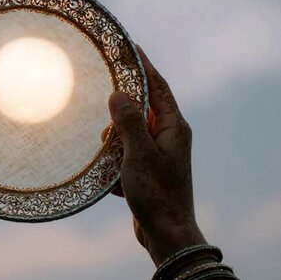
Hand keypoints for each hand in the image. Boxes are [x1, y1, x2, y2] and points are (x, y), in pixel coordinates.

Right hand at [104, 44, 205, 265]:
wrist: (166, 233)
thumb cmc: (157, 193)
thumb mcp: (138, 153)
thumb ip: (129, 121)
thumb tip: (119, 94)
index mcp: (173, 126)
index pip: (158, 86)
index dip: (144, 66)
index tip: (131, 46)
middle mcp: (169, 136)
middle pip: (141, 110)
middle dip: (120, 118)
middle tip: (107, 128)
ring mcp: (160, 153)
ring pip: (130, 134)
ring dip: (116, 145)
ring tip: (113, 165)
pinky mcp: (149, 169)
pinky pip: (127, 155)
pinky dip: (117, 164)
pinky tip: (116, 183)